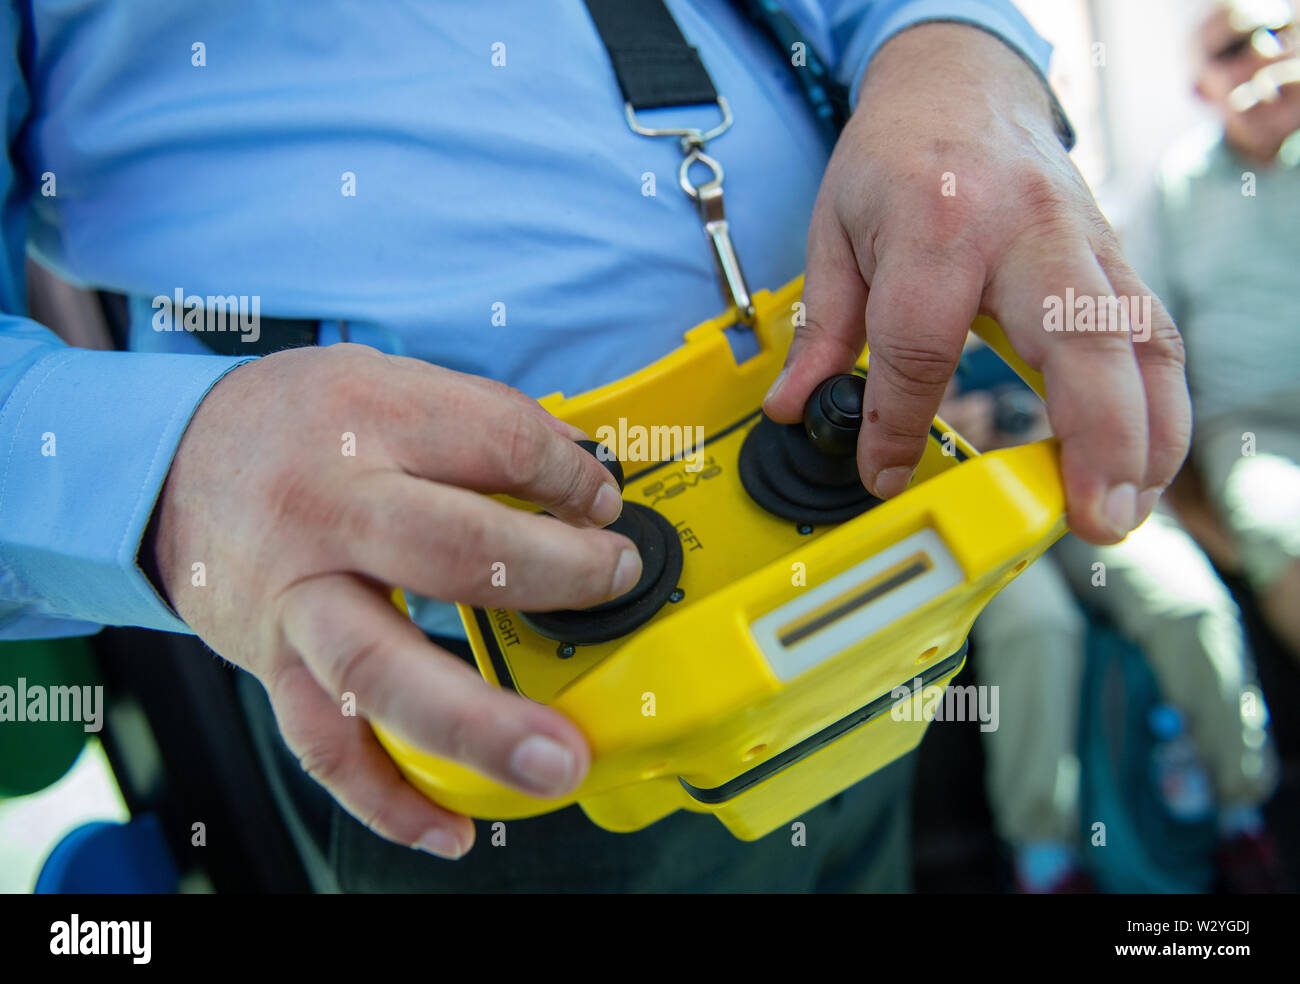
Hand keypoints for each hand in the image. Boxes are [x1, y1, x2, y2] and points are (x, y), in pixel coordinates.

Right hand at [146, 343, 641, 857]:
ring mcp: (297, 599)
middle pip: (454, 552)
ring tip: (552, 761)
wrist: (169, 467)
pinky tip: (450, 829)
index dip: (571, 475)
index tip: (605, 503)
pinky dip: (387, 796)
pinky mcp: (271, 665)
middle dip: (554, 575)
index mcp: (369, 422)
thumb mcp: (383, 381)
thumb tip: (583, 474)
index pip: (499, 444)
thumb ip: (480, 423)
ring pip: (383, 671)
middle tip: (616, 583)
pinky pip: (326, 744)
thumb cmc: (295, 424)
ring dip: (478, 723)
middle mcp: (329, 513)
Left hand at [764, 23, 1189, 543]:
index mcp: (940, 219)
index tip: (884, 475)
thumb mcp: (835, 232)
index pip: (923, 343)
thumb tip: (797, 406)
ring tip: (1123, 509)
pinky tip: (1144, 460)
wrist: (958, 86)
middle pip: (1076, 338)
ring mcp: (1083, 240)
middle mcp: (1026, 228)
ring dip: (1145, 435)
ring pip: (1138, 340)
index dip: (901, 424)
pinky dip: (1158, 404)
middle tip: (1089, 516)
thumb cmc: (896, 155)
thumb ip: (822, 327)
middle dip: (1094, 437)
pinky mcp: (1111, 256)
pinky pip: (1151, 333)